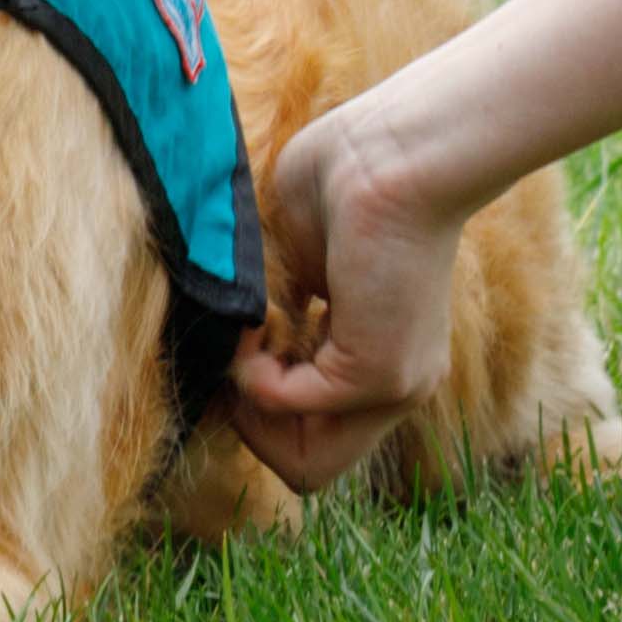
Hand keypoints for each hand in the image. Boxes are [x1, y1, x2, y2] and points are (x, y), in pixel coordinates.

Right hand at [228, 98, 461, 500]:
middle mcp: (396, 384)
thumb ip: (275, 316)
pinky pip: (287, 404)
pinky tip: (256, 318)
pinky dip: (253, 371)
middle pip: (308, 470)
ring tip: (246, 342)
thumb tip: (226, 354)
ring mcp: (393, 387)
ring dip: (251, 410)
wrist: (392, 151)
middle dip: (252, 426)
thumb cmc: (345, 179)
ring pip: (304, 466)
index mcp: (381, 357)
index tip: (247, 349)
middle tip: (241, 358)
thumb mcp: (298, 265)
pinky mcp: (377, 372)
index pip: (317, 438)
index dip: (265, 411)